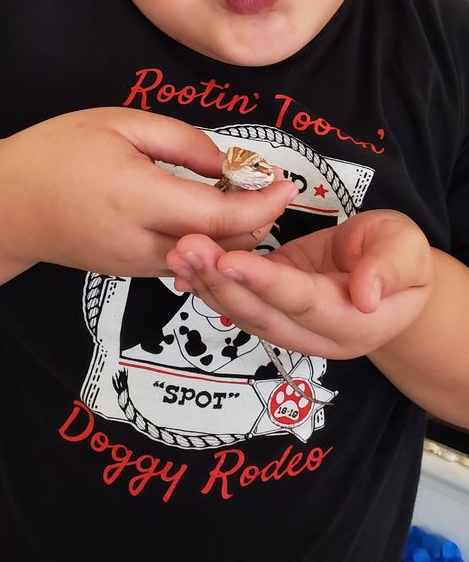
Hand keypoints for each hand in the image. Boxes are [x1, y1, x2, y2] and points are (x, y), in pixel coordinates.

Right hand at [0, 108, 295, 283]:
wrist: (7, 204)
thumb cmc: (58, 153)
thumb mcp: (121, 124)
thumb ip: (183, 142)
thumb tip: (230, 164)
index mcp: (140, 200)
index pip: (222, 216)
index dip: (263, 203)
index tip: (287, 183)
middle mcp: (143, 243)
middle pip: (224, 247)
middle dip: (258, 221)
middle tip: (270, 186)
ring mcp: (137, 265)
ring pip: (209, 260)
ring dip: (236, 234)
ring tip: (244, 195)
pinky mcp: (132, 272)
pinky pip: (186, 262)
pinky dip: (210, 242)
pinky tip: (211, 212)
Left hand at [166, 210, 433, 358]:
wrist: (389, 272)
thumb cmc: (400, 256)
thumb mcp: (406, 252)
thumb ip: (389, 270)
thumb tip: (365, 295)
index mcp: (352, 323)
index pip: (303, 302)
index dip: (266, 284)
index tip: (230, 261)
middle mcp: (315, 335)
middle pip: (262, 314)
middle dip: (221, 283)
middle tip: (187, 248)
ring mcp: (290, 326)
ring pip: (243, 312)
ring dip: (207, 284)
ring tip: (178, 252)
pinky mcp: (272, 306)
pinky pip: (238, 300)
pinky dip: (209, 284)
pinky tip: (183, 264)